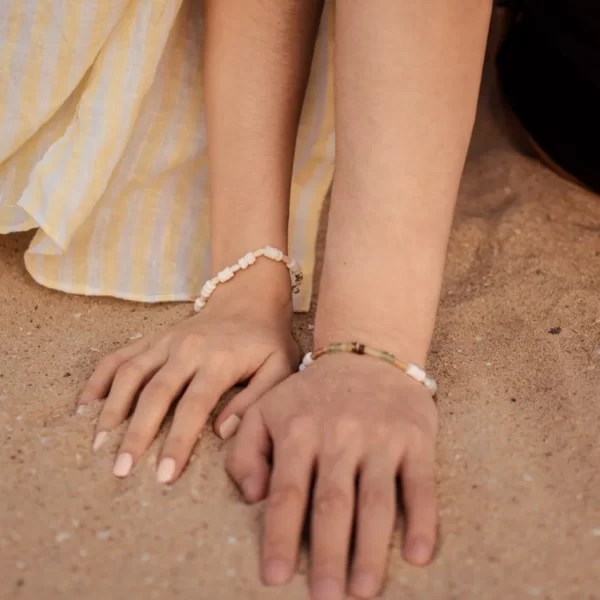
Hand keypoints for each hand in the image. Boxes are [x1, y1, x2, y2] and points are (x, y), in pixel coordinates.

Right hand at [79, 261, 297, 482]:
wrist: (248, 298)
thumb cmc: (266, 340)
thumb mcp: (279, 368)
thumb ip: (256, 399)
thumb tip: (221, 431)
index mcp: (220, 360)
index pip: (194, 406)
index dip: (177, 441)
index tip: (164, 475)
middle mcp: (187, 349)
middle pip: (154, 393)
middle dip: (136, 434)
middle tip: (121, 469)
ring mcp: (165, 341)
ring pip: (129, 374)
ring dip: (111, 409)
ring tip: (97, 444)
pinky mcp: (152, 338)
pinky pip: (119, 357)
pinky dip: (100, 380)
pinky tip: (86, 406)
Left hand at [226, 352, 437, 599]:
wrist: (368, 353)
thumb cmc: (311, 393)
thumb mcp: (266, 408)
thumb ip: (245, 449)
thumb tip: (252, 497)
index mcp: (298, 430)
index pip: (286, 492)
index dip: (279, 536)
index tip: (273, 578)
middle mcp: (339, 435)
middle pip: (332, 503)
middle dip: (327, 555)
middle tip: (325, 599)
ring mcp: (380, 438)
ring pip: (376, 500)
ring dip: (371, 549)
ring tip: (364, 591)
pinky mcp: (415, 439)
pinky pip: (421, 484)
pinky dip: (422, 519)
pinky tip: (419, 555)